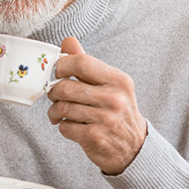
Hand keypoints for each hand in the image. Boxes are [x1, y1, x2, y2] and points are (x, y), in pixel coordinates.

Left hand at [46, 37, 146, 174]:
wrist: (134, 147)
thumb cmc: (116, 111)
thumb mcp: (109, 85)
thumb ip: (87, 64)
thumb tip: (68, 41)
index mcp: (118, 80)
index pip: (82, 63)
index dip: (62, 66)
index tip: (57, 72)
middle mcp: (115, 98)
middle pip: (66, 87)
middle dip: (53, 92)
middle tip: (54, 96)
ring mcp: (106, 119)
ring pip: (62, 108)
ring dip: (55, 111)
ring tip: (58, 113)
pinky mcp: (96, 137)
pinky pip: (65, 127)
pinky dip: (63, 126)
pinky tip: (71, 126)